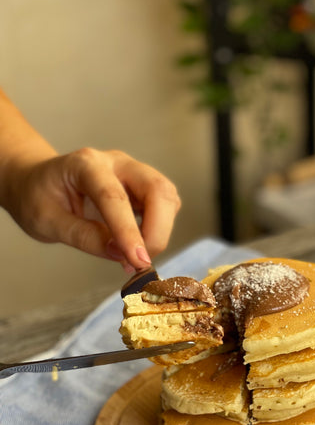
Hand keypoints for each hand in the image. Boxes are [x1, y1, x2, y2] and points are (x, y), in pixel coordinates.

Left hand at [5, 147, 180, 271]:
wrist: (37, 183)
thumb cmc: (38, 198)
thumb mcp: (47, 222)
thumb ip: (84, 236)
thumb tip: (121, 255)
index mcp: (86, 165)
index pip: (115, 197)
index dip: (129, 231)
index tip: (138, 261)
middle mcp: (116, 163)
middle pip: (157, 189)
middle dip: (158, 230)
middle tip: (140, 261)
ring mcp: (133, 173)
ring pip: (167, 197)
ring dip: (161, 231)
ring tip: (135, 255)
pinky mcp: (143, 188)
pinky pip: (165, 206)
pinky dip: (159, 230)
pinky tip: (137, 246)